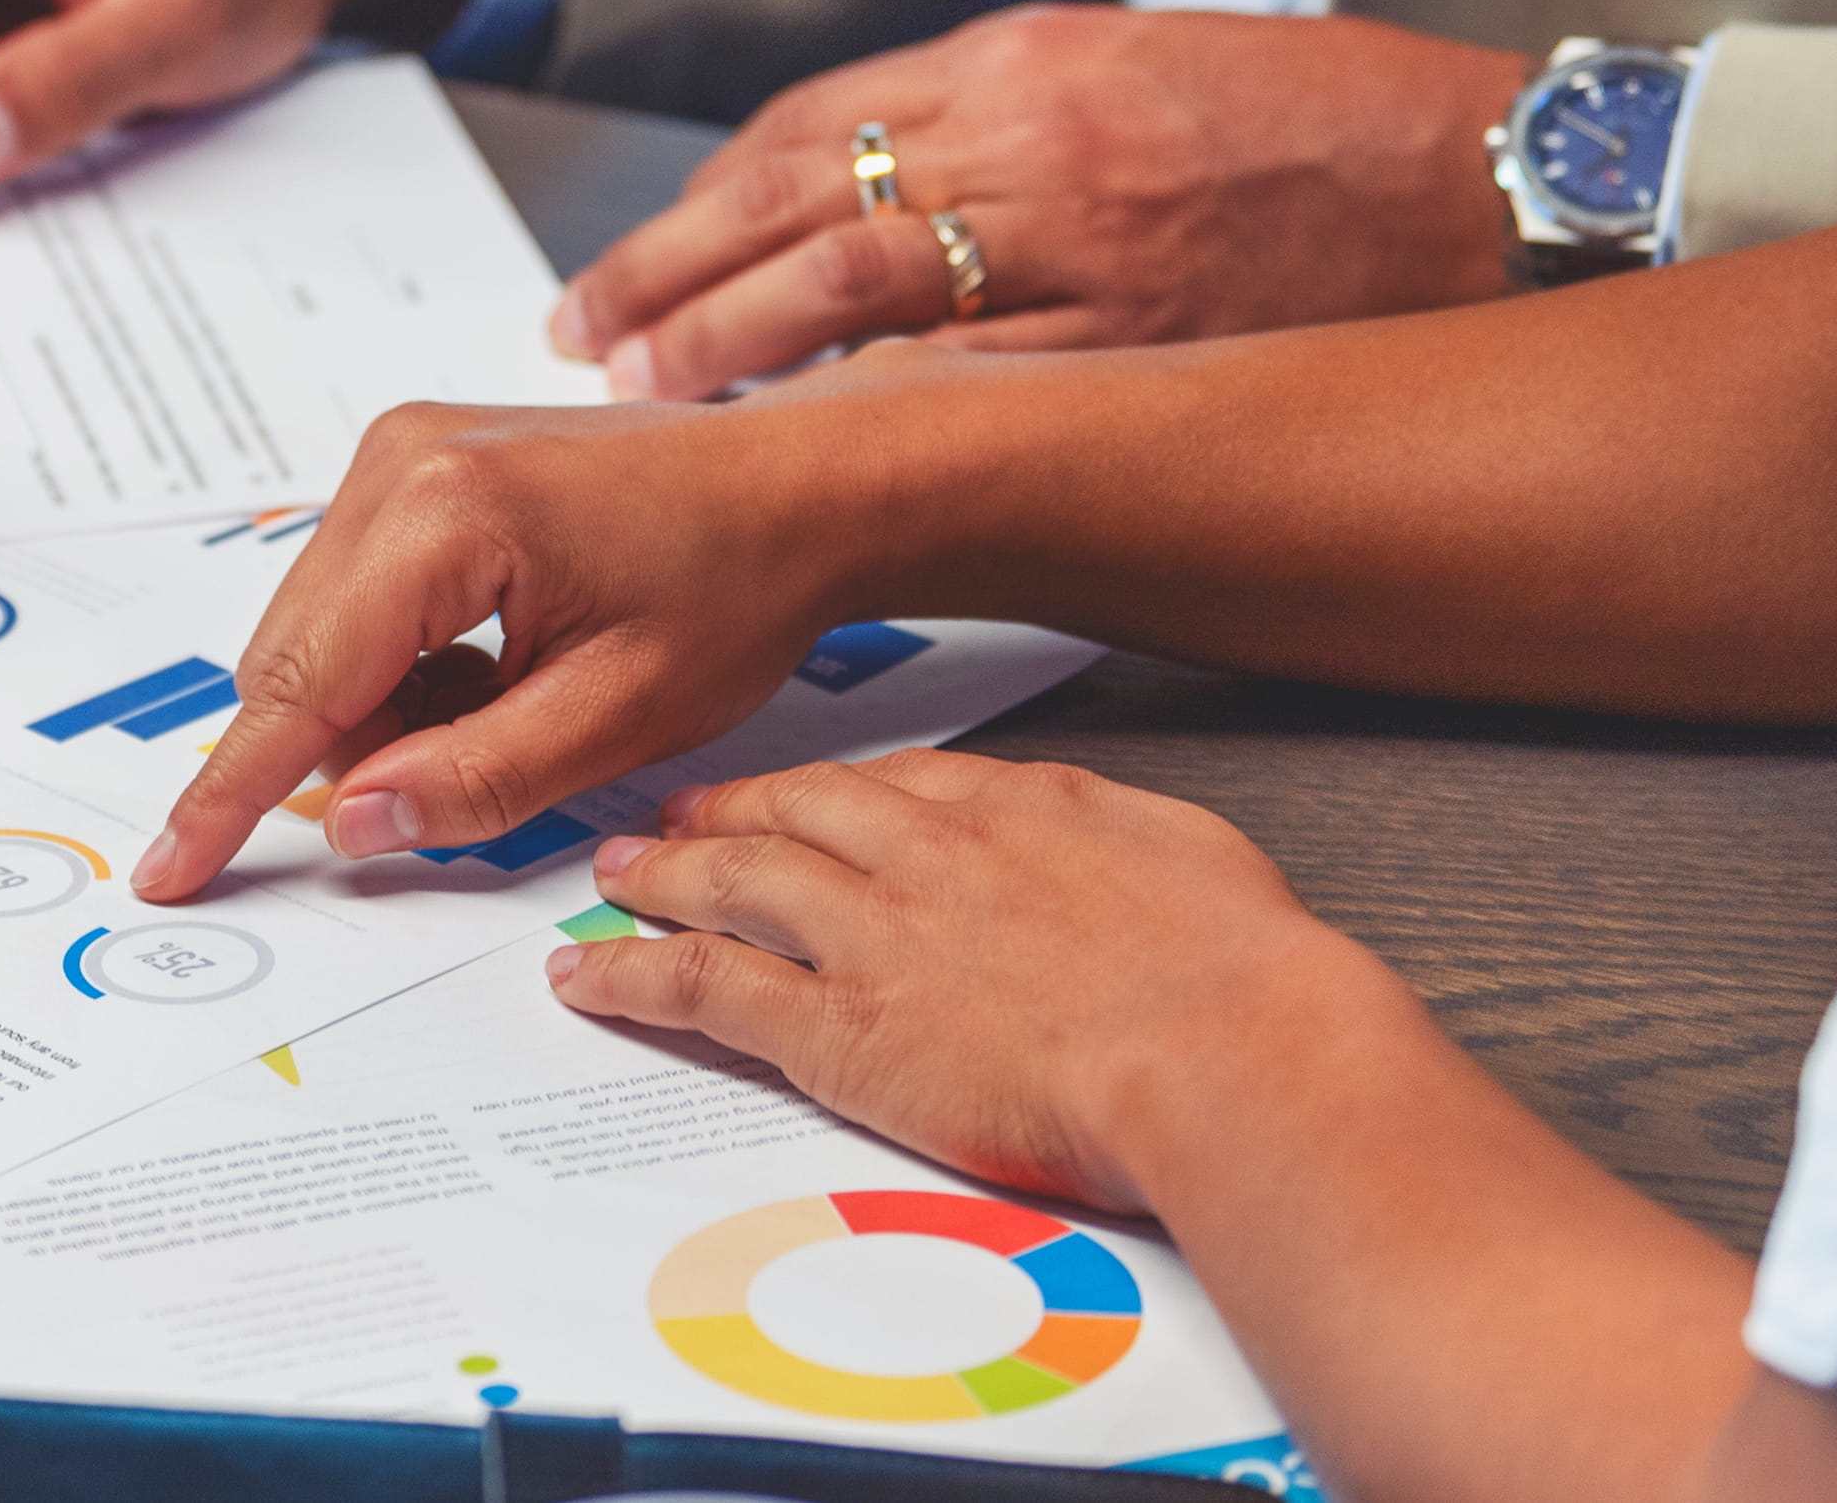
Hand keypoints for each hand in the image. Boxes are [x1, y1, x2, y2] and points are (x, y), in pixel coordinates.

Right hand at [135, 355, 957, 899]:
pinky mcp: (412, 461)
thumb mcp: (616, 713)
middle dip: (353, 749)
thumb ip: (475, 779)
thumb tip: (353, 824)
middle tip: (474, 777)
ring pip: (317, 636)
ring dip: (384, 707)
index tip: (167, 871)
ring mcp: (398, 451)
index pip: (298, 688)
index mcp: (445, 518)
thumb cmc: (734, 583)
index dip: (227, 797)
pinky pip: (353, 595)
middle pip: (293, 662)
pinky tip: (500, 667)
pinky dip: (403, 662)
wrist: (797, 483)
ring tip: (517, 705)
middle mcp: (398, 462)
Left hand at [547, 749, 1387, 1214]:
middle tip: (673, 818)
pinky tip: (591, 979)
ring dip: (663, 875)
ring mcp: (876, 937)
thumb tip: (1122, 859)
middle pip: (795, 813)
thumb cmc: (1245, 980)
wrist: (1233, 1050)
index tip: (798, 796)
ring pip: (733, 881)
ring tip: (614, 877)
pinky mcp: (842, 1030)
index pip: (893, 785)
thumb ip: (1128, 851)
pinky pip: (708, 987)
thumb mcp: (1195, 863)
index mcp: (1019, 809)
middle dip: (724, 813)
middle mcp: (929, 855)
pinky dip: (636, 978)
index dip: (826, 792)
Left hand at [552, 7, 1536, 397]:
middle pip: (796, 201)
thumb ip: (1006, 117)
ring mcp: (1082, 238)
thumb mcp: (1145, 65)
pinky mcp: (1138, 333)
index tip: (630, 264)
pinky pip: (963, 377)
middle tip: (585, 336)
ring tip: (647, 393)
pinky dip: (860, 409)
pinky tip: (791, 450)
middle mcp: (1033, 135)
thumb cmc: (1327, 124)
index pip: (808, 126)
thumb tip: (871, 183)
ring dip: (728, 345)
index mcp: (1027, 57)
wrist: (1490, 175)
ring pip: (852, 285)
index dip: (699, 204)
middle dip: (670, 275)